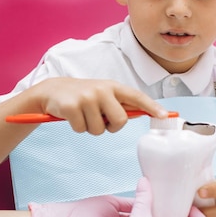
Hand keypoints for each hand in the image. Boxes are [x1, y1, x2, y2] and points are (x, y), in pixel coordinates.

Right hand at [30, 78, 167, 134]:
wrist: (52, 91)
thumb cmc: (82, 96)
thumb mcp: (102, 94)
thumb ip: (119, 103)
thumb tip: (143, 113)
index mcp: (112, 86)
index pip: (136, 97)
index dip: (151, 106)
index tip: (164, 115)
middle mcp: (101, 90)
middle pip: (120, 121)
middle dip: (111, 127)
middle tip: (100, 120)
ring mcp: (86, 97)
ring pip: (99, 129)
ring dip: (90, 128)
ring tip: (83, 115)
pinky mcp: (71, 106)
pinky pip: (81, 129)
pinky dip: (77, 127)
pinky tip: (72, 116)